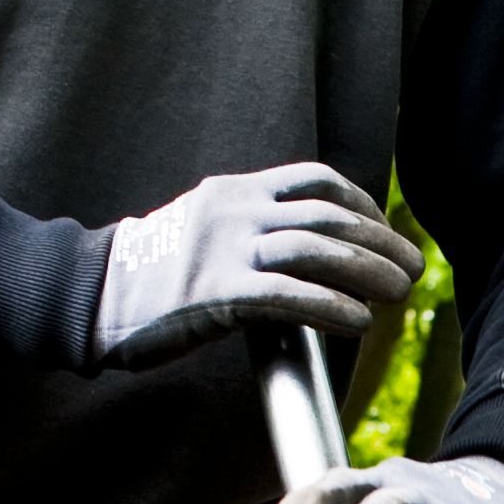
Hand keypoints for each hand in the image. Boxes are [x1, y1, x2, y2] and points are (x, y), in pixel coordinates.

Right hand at [93, 164, 421, 370]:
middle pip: (325, 215)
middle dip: (378, 241)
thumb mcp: (204, 235)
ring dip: (365, 270)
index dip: (360, 206)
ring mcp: (224, 248)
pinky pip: (286, 295)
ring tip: (399, 294)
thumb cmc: (150, 277)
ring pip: (314, 249)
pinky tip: (358, 321)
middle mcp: (235, 210)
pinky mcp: (215, 292)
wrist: (89, 293)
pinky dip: (329, 306)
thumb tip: (305, 260)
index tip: (385, 233)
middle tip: (413, 268)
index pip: (314, 181)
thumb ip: (251, 236)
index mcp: (235, 191)